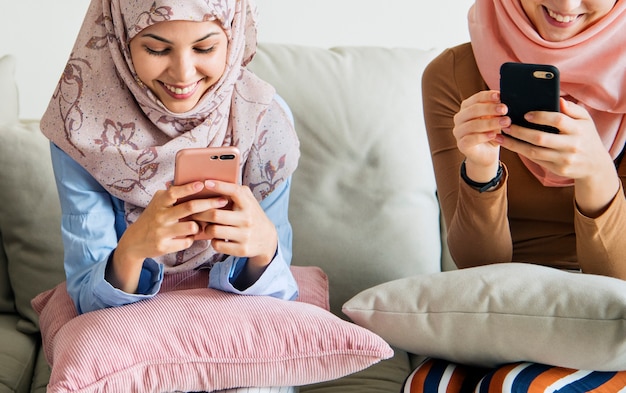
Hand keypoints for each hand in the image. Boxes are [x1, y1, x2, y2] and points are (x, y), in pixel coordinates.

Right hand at [106, 181, 227, 292]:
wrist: (134, 241)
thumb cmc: (153, 218)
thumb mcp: (158, 203)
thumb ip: (173, 194)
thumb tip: (194, 182)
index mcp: (159, 203)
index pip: (174, 192)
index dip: (189, 188)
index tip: (202, 184)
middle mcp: (160, 216)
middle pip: (189, 208)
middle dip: (209, 203)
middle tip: (223, 201)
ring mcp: (162, 232)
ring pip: (192, 226)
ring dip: (200, 225)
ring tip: (200, 224)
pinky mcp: (164, 246)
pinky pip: (187, 241)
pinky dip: (191, 238)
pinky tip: (189, 236)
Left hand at [190, 180, 277, 278]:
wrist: (267, 239)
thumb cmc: (251, 215)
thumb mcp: (248, 200)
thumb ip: (235, 191)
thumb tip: (212, 182)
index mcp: (248, 204)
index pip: (234, 192)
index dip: (219, 186)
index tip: (206, 183)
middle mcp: (247, 219)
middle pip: (215, 214)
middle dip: (200, 213)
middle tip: (192, 212)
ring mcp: (245, 235)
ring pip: (214, 230)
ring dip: (205, 228)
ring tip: (204, 225)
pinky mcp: (241, 249)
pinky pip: (217, 244)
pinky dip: (212, 241)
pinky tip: (215, 237)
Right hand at [453, 90, 508, 181]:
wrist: (487, 153)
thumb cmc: (492, 132)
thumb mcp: (496, 119)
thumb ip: (497, 110)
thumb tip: (505, 101)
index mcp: (467, 108)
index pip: (476, 98)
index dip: (487, 96)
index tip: (500, 95)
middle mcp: (459, 118)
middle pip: (473, 110)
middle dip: (490, 108)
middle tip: (505, 109)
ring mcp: (458, 132)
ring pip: (472, 125)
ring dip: (490, 123)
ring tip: (505, 122)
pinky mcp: (461, 145)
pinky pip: (470, 139)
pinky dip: (483, 136)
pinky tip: (494, 135)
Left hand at [497, 98, 619, 215]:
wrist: (595, 165)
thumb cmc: (586, 136)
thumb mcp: (585, 120)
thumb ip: (572, 109)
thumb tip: (558, 99)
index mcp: (579, 129)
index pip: (558, 120)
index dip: (541, 116)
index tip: (526, 114)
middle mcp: (572, 145)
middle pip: (541, 138)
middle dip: (520, 131)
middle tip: (505, 124)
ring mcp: (564, 159)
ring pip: (534, 152)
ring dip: (514, 144)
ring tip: (500, 136)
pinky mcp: (557, 169)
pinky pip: (535, 160)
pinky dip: (521, 152)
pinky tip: (510, 145)